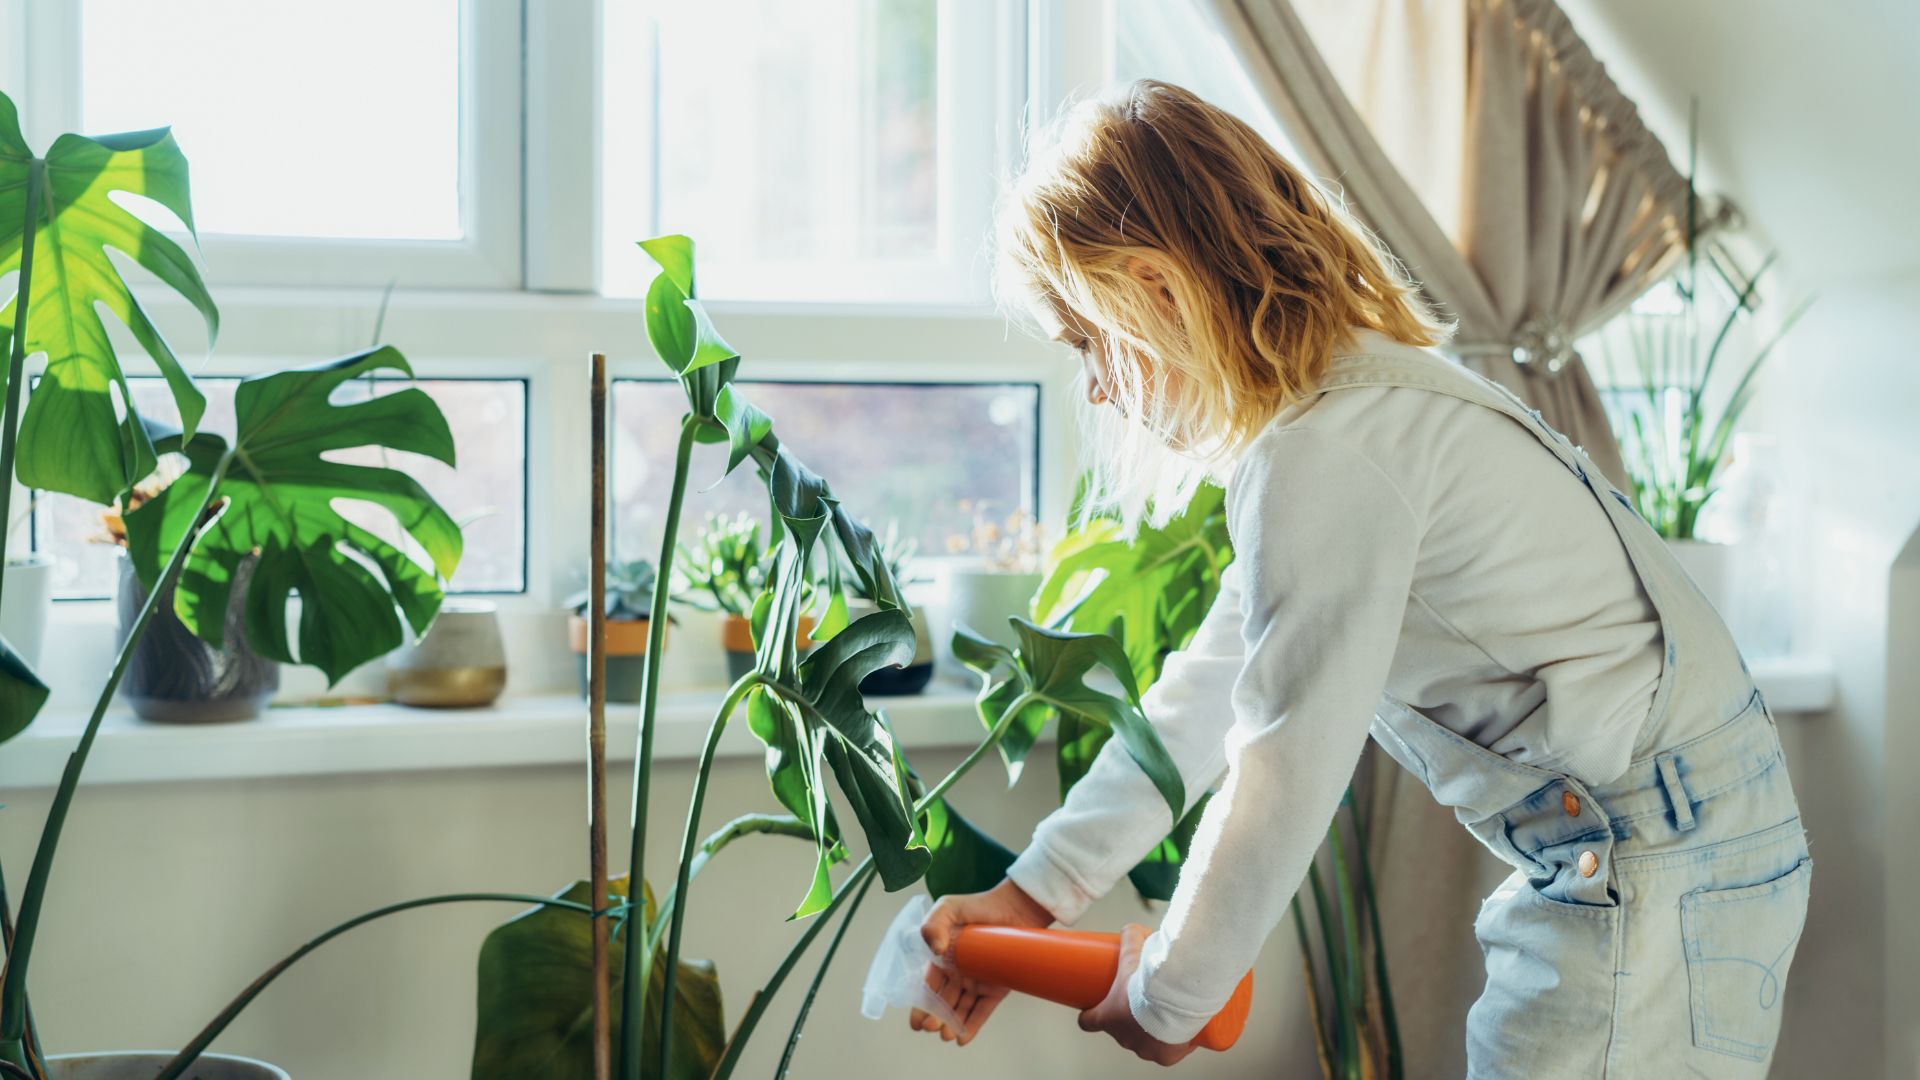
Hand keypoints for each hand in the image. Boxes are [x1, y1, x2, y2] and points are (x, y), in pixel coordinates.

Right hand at [909, 878, 1053, 1044]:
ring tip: (947, 1035)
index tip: (917, 1022)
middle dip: (936, 1018)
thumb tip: (936, 950)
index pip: (928, 986)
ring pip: (961, 1008)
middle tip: (933, 1027)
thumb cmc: (980, 906)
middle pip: (943, 1001)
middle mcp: (958, 973)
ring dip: (952, 1024)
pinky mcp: (996, 987)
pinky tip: (963, 1038)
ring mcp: (977, 981)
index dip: (921, 1005)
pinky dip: (973, 1024)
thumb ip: (933, 924)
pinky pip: (983, 1009)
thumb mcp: (949, 908)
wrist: (1016, 908)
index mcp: (943, 958)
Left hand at [1077, 923, 1196, 1066]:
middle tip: (1141, 1001)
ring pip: (1144, 1042)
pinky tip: (1176, 1035)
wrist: (1174, 1003)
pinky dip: (1172, 1045)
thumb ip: (1130, 937)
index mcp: (1107, 1019)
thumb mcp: (1133, 954)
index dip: (1090, 1015)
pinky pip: (1167, 1052)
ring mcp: (1144, 1050)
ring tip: (1161, 1015)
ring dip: (1149, 1032)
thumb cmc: (1147, 982)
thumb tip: (1132, 928)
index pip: (1087, 1022)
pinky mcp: (1165, 1057)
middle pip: (1120, 1031)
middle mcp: (1123, 1039)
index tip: (1092, 1008)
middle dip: (1128, 1019)